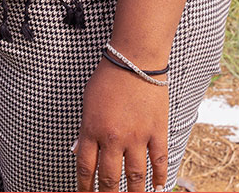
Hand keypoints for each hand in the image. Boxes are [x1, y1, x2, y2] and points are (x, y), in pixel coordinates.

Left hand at [75, 59, 169, 190]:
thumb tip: (79, 151)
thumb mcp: (88, 102)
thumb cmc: (109, 76)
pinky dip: (159, 177)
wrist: (136, 59)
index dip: (85, 187)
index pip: (86, 169)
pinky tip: (157, 188)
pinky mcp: (157, 130)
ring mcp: (137, 136)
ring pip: (135, 176)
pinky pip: (159, 161)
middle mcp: (113, 138)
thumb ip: (85, 129)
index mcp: (92, 130)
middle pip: (110, 178)